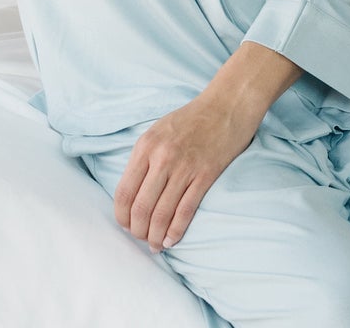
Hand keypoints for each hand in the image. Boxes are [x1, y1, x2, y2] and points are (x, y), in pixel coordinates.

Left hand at [112, 90, 259, 252]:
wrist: (227, 105)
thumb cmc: (192, 119)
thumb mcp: (158, 131)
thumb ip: (144, 158)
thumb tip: (133, 193)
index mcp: (145, 146)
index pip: (124, 192)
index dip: (122, 216)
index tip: (126, 226)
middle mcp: (161, 157)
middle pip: (140, 207)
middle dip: (138, 231)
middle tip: (141, 238)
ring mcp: (184, 167)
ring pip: (161, 214)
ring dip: (155, 236)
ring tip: (155, 245)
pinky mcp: (205, 175)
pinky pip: (185, 211)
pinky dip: (176, 231)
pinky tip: (171, 240)